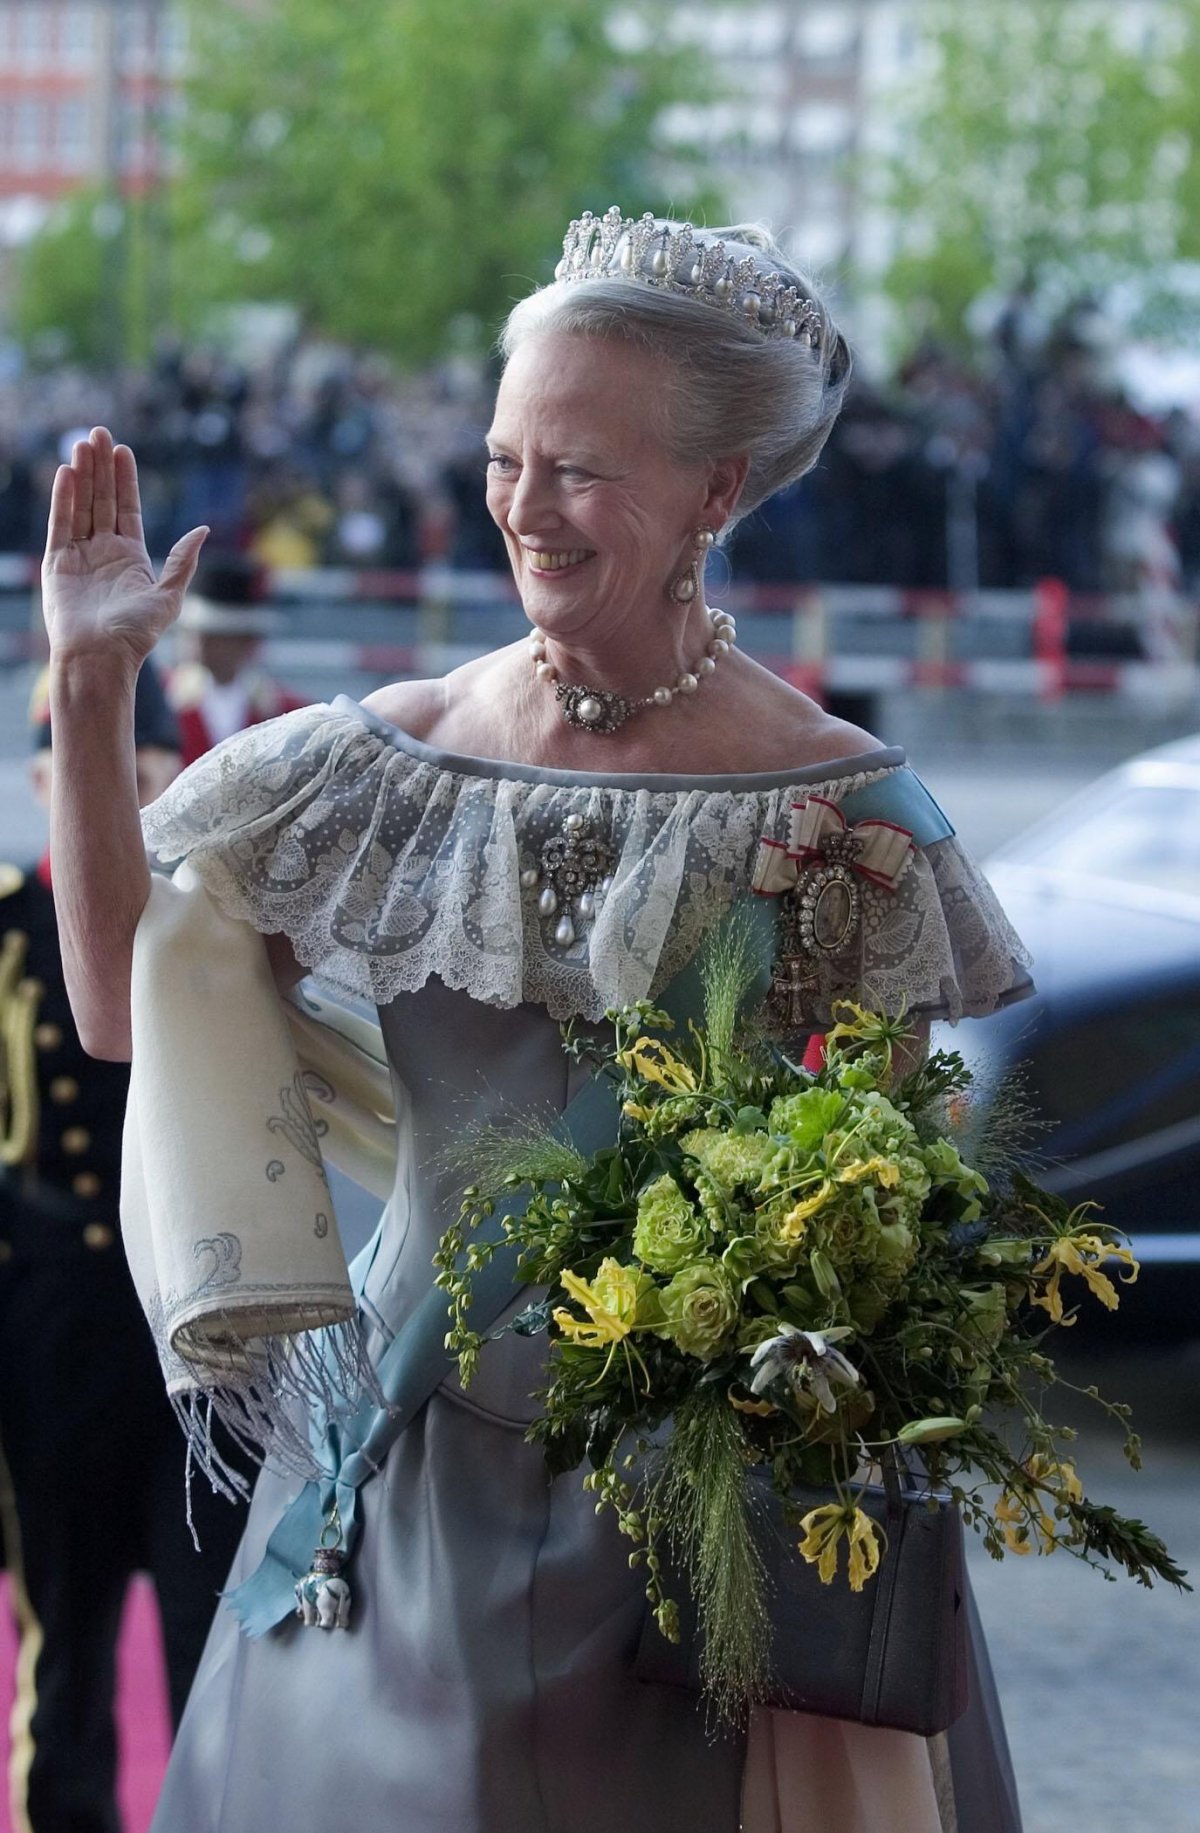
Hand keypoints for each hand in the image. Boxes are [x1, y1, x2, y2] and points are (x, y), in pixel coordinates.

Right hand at [42, 426, 208, 666]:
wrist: (100, 658)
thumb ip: (183, 561)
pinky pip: (61, 524)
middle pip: (101, 500)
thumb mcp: (168, 596)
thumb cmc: (136, 634)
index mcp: (131, 558)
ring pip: (80, 506)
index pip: (127, 509)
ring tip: (83, 443)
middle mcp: (103, 553)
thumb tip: (203, 529)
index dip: (125, 480)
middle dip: (101, 467)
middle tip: (100, 432)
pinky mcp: (57, 563)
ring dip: (82, 475)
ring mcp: (79, 556)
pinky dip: (63, 498)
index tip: (123, 451)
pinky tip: (67, 472)